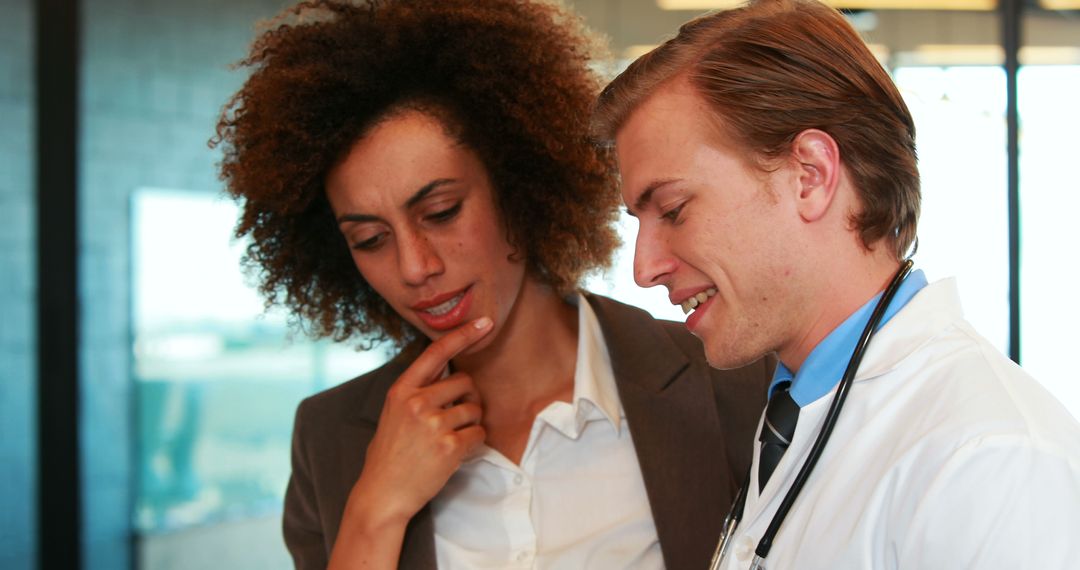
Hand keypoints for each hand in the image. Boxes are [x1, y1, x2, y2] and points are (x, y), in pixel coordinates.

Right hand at [346, 317, 493, 528]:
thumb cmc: (390, 454)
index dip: (462, 335)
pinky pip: (479, 433)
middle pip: (465, 382)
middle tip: (457, 417)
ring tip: (450, 438)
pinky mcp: (449, 446)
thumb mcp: (394, 413)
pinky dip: (473, 443)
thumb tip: (447, 367)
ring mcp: (433, 424)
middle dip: (468, 398)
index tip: (483, 323)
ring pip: (475, 409)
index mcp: (401, 390)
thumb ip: (418, 390)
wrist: (383, 494)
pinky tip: (454, 453)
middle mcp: (417, 402)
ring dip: (470, 423)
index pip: (436, 353)